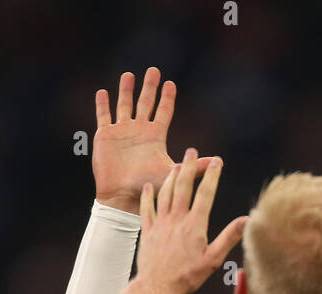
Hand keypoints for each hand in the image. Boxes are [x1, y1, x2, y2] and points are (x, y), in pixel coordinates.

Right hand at [92, 68, 214, 212]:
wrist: (122, 196)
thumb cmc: (148, 186)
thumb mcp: (173, 173)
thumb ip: (194, 166)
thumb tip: (218, 162)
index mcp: (155, 136)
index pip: (163, 112)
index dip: (167, 98)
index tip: (170, 84)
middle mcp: (139, 131)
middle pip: (145, 103)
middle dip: (149, 87)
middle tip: (153, 70)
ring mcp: (121, 132)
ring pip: (124, 105)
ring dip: (126, 90)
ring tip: (129, 75)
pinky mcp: (105, 136)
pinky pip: (103, 116)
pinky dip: (103, 105)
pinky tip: (103, 93)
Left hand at [135, 148, 247, 293]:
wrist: (157, 287)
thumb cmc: (187, 276)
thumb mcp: (213, 259)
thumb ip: (229, 237)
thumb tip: (247, 220)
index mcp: (195, 225)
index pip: (206, 194)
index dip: (212, 175)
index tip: (216, 161)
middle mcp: (177, 219)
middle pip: (183, 187)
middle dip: (189, 167)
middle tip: (192, 151)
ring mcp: (160, 223)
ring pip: (165, 193)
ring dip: (171, 177)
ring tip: (176, 165)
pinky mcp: (147, 230)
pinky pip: (146, 208)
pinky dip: (148, 196)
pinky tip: (149, 187)